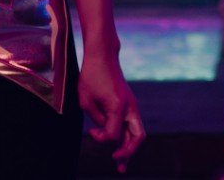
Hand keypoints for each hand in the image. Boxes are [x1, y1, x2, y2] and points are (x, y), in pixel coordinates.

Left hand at [79, 53, 144, 172]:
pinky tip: (119, 145)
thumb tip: (105, 132)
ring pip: (137, 132)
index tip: (90, 132)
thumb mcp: (86, 100)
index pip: (113, 135)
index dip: (100, 138)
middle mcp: (130, 106)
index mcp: (119, 106)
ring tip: (121, 164)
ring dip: (130, 148)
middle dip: (128, 153)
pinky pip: (131, 124)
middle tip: (119, 166)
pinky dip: (126, 137)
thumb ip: (97, 120)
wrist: (103, 55)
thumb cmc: (91, 76)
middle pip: (137, 137)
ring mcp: (132, 105)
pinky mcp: (129, 103)